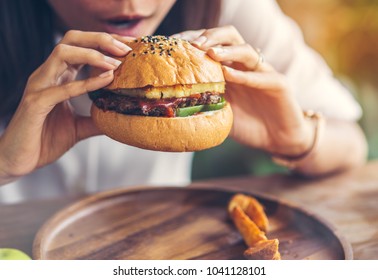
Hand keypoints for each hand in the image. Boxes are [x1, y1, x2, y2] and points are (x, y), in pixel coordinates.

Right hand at [0, 30, 131, 182]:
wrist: (20, 161)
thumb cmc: (45, 140)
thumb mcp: (79, 127)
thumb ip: (97, 119)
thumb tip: (119, 118)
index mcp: (58, 77)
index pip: (81, 47)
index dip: (105, 43)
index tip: (130, 47)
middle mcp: (48, 75)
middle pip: (72, 39)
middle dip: (101, 39)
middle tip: (126, 49)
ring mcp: (39, 86)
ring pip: (63, 53)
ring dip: (93, 54)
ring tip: (117, 62)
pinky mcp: (35, 103)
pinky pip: (62, 88)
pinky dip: (86, 82)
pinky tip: (107, 80)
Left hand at [174, 26, 313, 155]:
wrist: (277, 140)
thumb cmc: (248, 126)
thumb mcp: (221, 115)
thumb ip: (205, 105)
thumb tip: (175, 106)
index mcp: (231, 69)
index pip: (213, 45)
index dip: (195, 41)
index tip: (175, 44)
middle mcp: (246, 67)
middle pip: (230, 37)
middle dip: (211, 37)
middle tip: (193, 44)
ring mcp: (263, 73)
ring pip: (247, 51)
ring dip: (227, 51)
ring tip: (210, 53)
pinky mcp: (279, 84)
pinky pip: (262, 76)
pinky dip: (244, 75)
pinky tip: (228, 74)